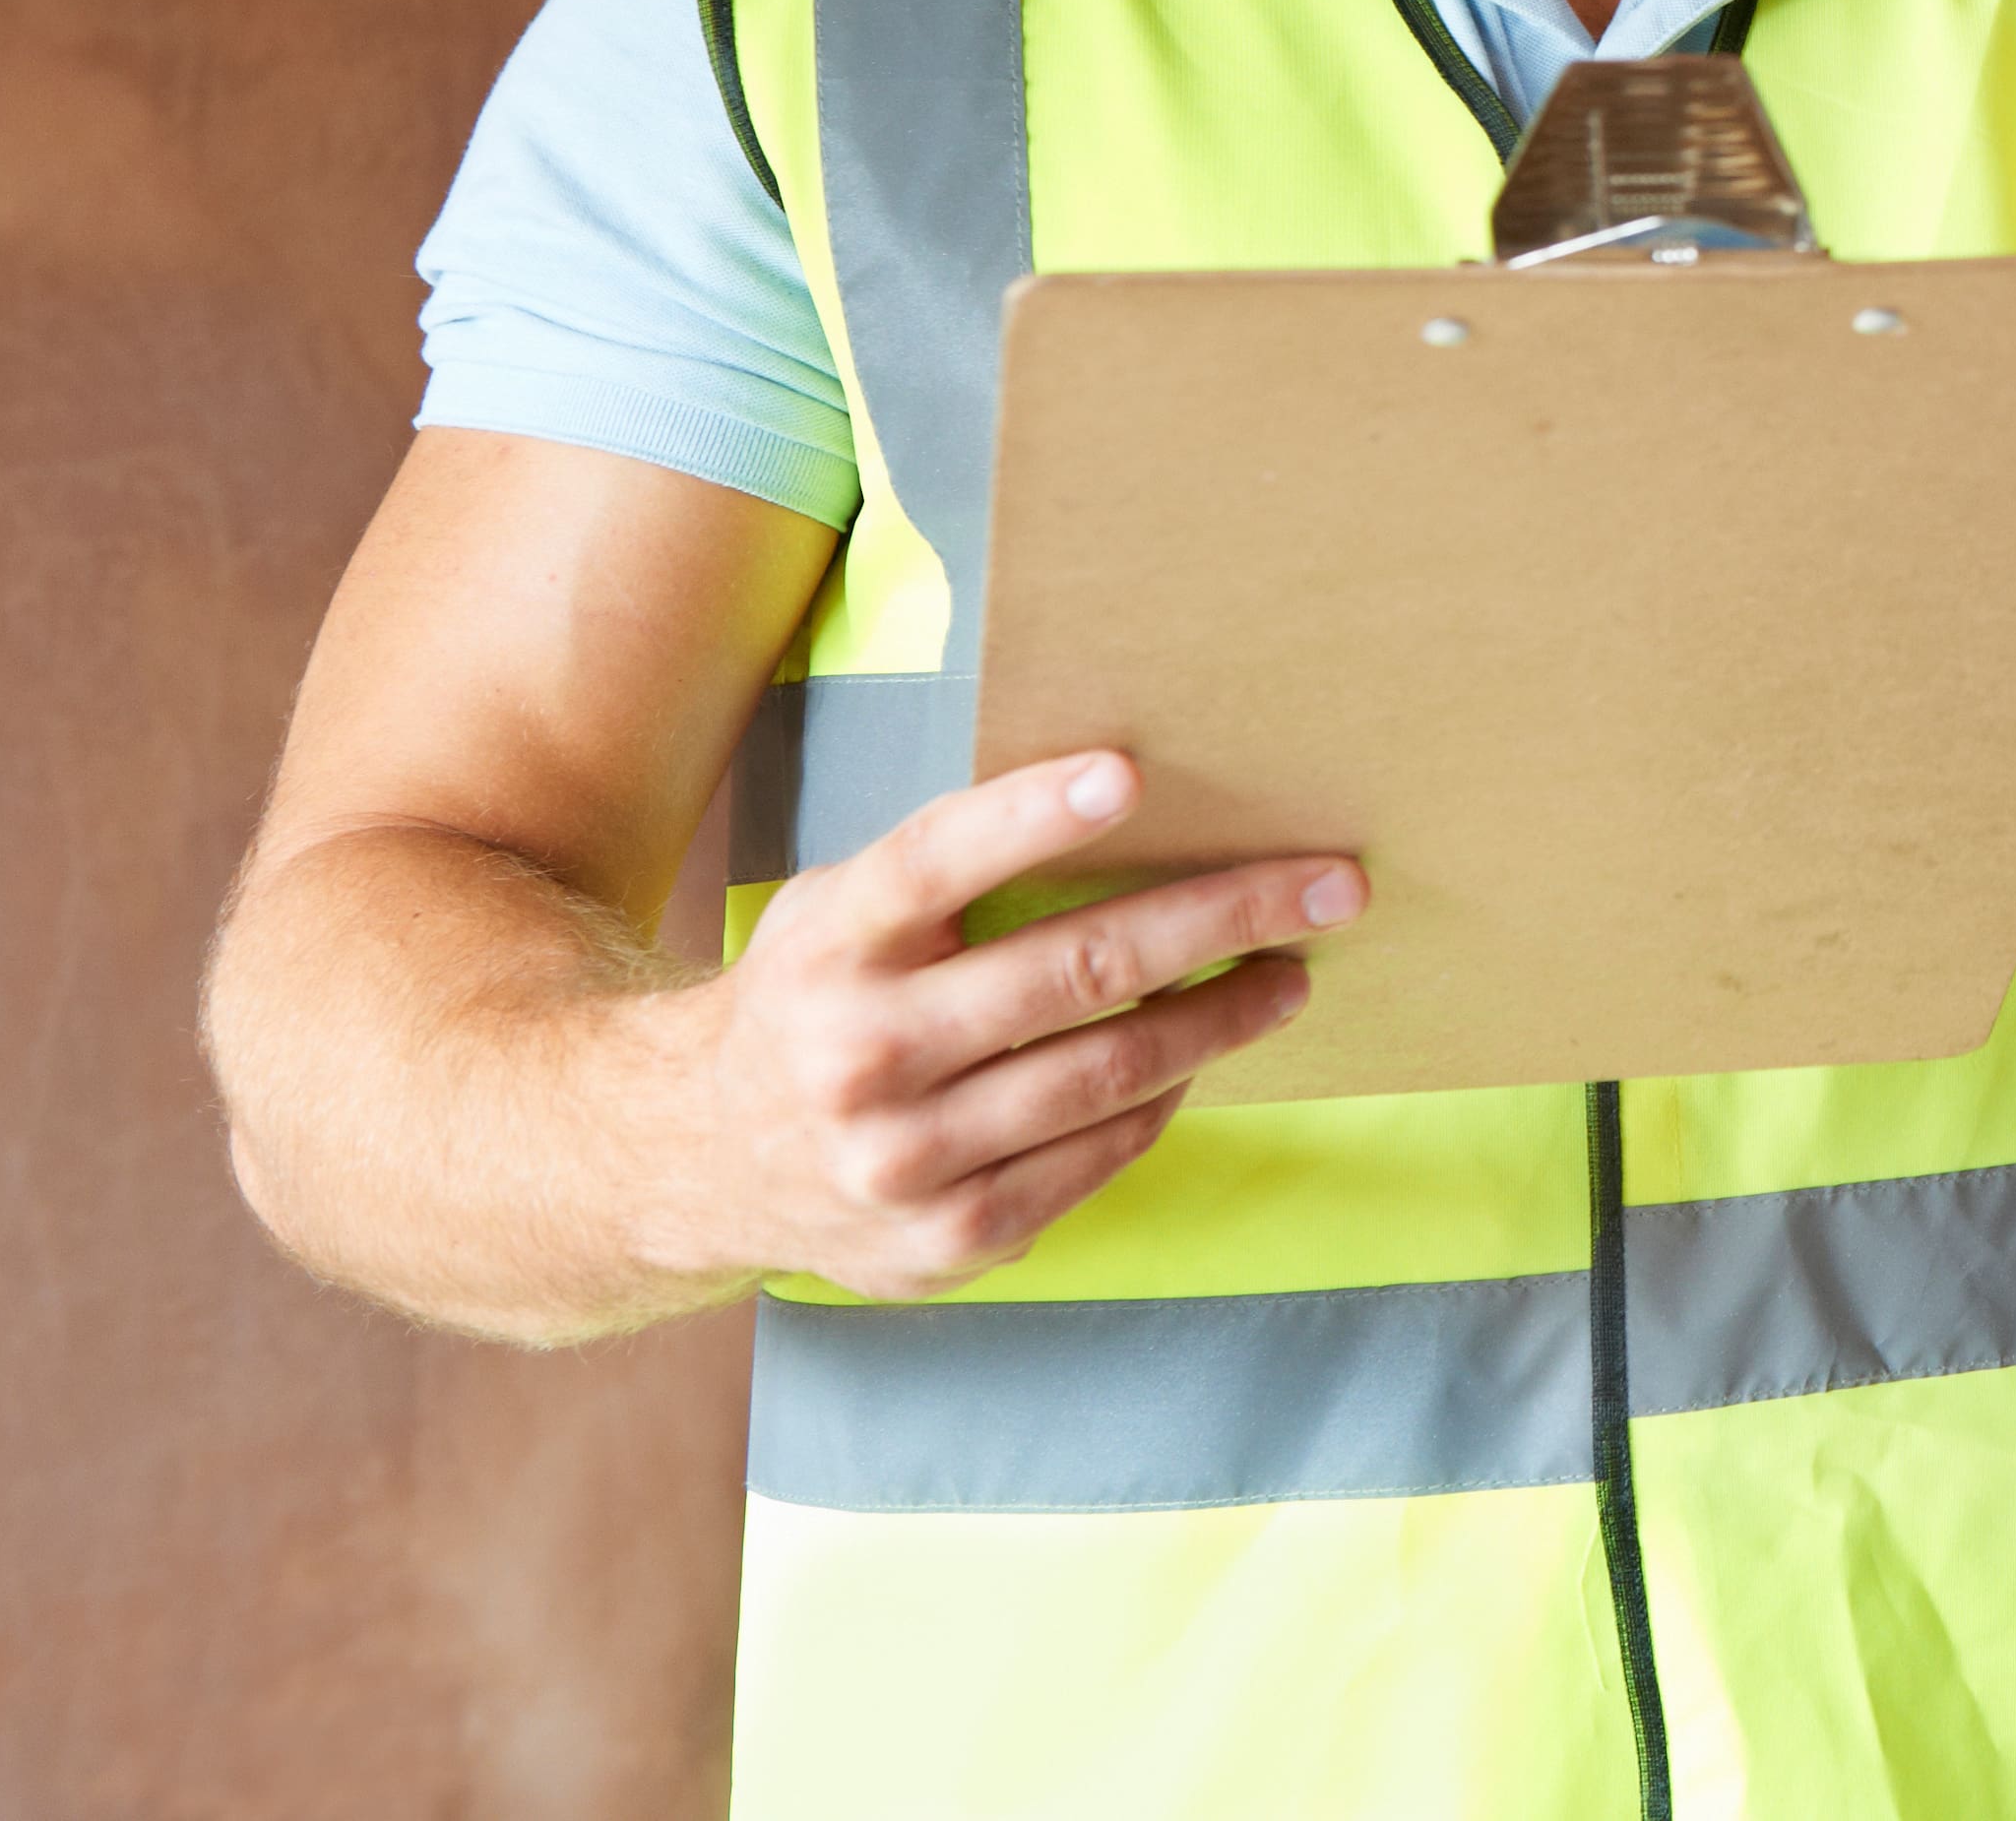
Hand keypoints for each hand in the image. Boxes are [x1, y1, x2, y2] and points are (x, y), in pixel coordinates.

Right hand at [637, 751, 1353, 1301]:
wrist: (684, 1160)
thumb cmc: (810, 998)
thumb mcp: (840, 912)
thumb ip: (948, 871)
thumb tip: (1128, 798)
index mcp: (832, 943)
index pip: (940, 858)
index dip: (1033, 815)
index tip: (1131, 773)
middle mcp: (859, 1052)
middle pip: (1074, 971)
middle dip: (1224, 919)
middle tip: (1331, 887)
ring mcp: (899, 1159)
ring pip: (1106, 1074)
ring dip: (1222, 1018)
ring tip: (1290, 976)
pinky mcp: (938, 1242)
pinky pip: (1092, 1159)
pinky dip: (1157, 1103)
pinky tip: (1194, 1059)